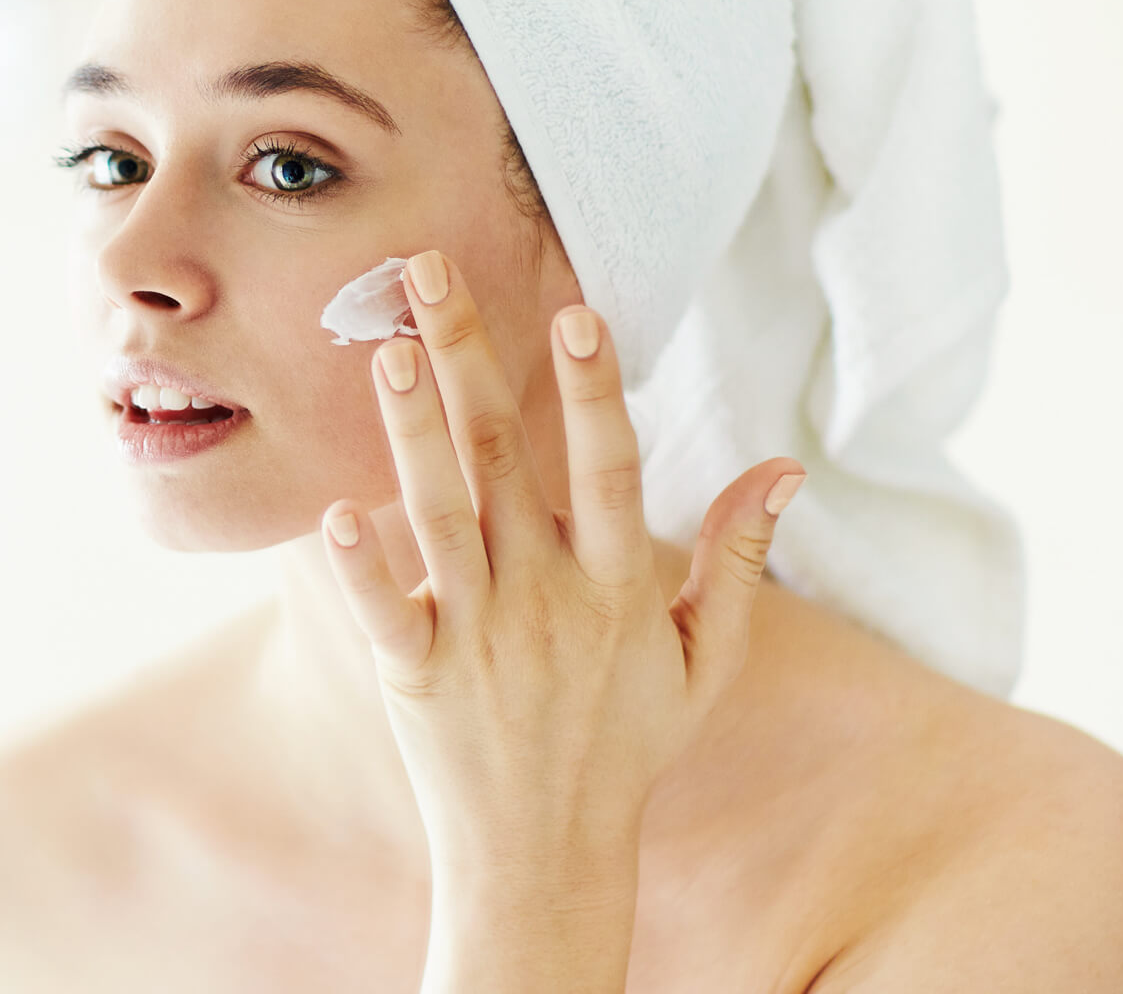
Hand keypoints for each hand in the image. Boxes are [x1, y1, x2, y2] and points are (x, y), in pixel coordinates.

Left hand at [318, 250, 803, 889]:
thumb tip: (787, 468)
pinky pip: (388, 613)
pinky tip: (335, 513)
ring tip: (387, 351)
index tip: (575, 309)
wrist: (548, 853)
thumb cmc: (627, 744)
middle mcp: (545, 597)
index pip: (608, 466)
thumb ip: (737, 559)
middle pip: (504, 458)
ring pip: (441, 514)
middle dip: (469, 356)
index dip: (592, 389)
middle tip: (429, 268)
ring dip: (413, 431)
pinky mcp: (417, 673)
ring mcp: (478, 634)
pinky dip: (365, 568)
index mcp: (617, 585)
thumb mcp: (706, 660)